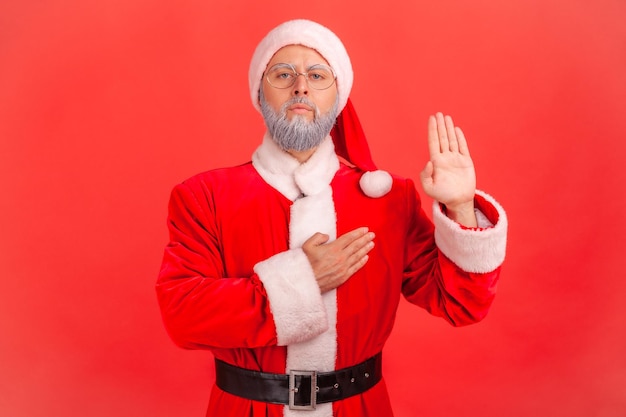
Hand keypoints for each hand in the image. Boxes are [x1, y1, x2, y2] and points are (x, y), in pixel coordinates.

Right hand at [302, 227, 374, 292]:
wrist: (305, 282)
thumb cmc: (306, 264)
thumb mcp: (307, 245)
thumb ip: (318, 237)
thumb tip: (327, 236)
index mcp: (333, 248)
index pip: (349, 238)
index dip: (358, 233)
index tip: (365, 229)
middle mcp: (341, 257)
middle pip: (356, 246)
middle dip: (365, 239)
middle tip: (372, 234)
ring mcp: (343, 267)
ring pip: (358, 256)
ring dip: (366, 249)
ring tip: (372, 244)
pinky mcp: (343, 277)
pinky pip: (356, 267)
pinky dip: (362, 262)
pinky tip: (366, 258)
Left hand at [420, 112, 476, 226]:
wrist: (458, 201)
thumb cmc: (442, 196)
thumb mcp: (429, 188)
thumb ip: (425, 175)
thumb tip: (429, 162)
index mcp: (436, 162)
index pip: (433, 142)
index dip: (432, 130)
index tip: (431, 119)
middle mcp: (445, 158)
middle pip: (442, 138)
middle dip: (440, 126)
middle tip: (438, 113)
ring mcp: (455, 159)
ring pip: (451, 140)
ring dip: (449, 129)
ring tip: (446, 117)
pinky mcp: (466, 162)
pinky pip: (463, 147)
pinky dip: (460, 138)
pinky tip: (456, 129)